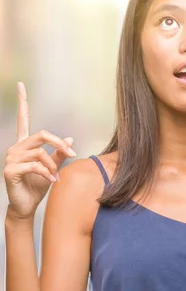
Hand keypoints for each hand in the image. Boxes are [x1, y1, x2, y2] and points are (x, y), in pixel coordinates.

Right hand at [3, 82, 76, 220]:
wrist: (26, 205)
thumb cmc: (38, 185)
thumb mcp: (52, 167)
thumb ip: (59, 153)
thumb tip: (70, 138)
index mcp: (24, 144)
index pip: (22, 119)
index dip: (22, 102)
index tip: (21, 84)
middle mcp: (16, 147)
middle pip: (41, 135)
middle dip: (59, 144)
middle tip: (71, 154)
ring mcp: (11, 158)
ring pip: (40, 153)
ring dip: (53, 165)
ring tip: (56, 176)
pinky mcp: (10, 170)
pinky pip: (35, 165)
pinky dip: (47, 172)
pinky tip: (51, 180)